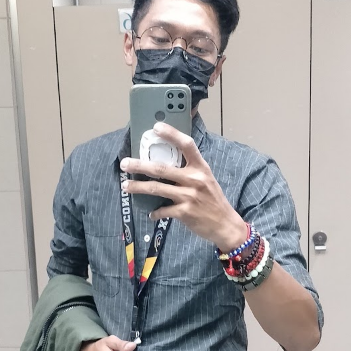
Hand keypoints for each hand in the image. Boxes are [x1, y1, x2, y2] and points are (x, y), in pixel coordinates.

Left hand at [120, 122, 247, 252]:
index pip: (187, 145)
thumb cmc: (213, 199)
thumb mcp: (206, 179)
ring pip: (157, 188)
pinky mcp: (184, 212)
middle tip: (125, 163)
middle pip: (161, 169)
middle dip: (139, 166)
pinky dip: (154, 212)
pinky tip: (151, 213)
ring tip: (125, 186)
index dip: (172, 134)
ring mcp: (189, 196)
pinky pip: (163, 210)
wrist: (225, 224)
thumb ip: (189, 170)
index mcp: (201, 168)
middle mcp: (195, 179)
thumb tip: (165, 162)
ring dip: (138, 187)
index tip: (156, 127)